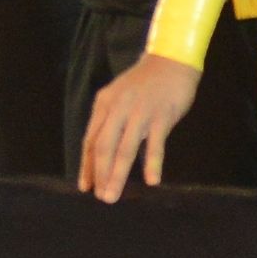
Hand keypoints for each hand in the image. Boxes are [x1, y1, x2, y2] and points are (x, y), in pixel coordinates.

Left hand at [80, 52, 204, 202]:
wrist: (171, 60)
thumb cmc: (145, 84)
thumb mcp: (119, 97)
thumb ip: (111, 121)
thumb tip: (103, 151)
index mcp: (104, 105)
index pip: (91, 140)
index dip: (87, 165)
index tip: (85, 186)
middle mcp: (118, 109)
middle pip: (104, 147)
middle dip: (100, 174)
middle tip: (101, 197)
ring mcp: (139, 112)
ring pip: (124, 148)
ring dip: (117, 174)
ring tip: (113, 195)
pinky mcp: (161, 115)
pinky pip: (155, 143)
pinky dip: (152, 163)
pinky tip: (151, 180)